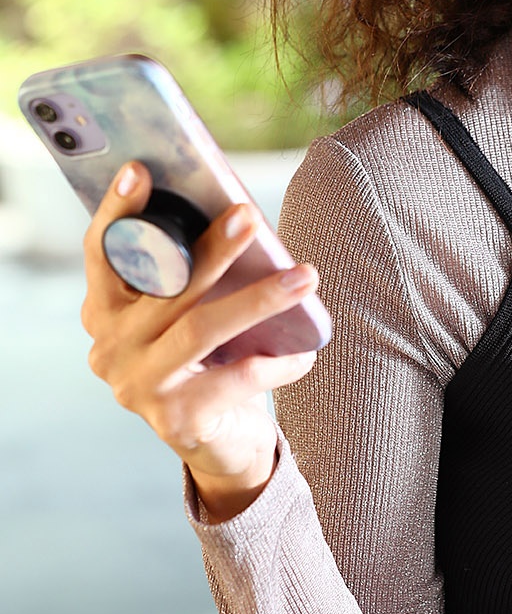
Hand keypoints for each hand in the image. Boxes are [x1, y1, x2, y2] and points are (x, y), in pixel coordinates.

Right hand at [81, 161, 320, 520]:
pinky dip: (277, 361)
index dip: (119, 212)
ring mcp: (139, 386)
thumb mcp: (188, 314)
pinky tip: (306, 351)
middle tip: (250, 215)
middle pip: (166, 287)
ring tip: (306, 276)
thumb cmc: (207, 360)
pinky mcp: (176, 420)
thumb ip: (191, 276)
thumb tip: (240, 218)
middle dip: (212, 248)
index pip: (103, 253)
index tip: (139, 170)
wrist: (218, 443)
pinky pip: (236, 379)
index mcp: (106, 312)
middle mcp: (111, 349)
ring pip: (202, 329)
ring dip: (260, 299)